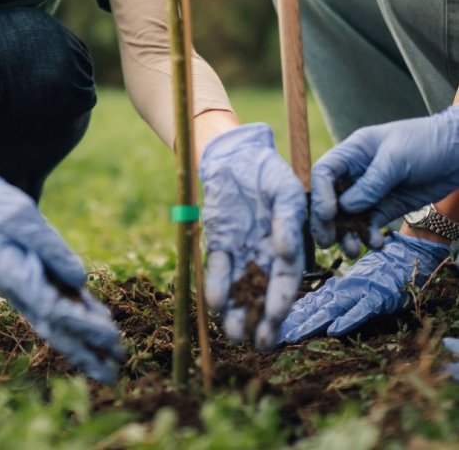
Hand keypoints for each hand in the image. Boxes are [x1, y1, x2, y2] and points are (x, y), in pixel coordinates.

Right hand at [0, 153, 123, 382]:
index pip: (52, 310)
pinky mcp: (33, 278)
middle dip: (84, 351)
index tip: (109, 336)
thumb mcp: (23, 219)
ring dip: (85, 340)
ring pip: (59, 321)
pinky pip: (60, 300)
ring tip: (113, 357)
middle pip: (56, 328)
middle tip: (113, 372)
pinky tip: (102, 321)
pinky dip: (81, 312)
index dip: (83, 326)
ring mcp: (26, 287)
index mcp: (13, 277)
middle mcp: (20, 290)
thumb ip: (51, 249)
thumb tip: (80, 280)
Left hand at [200, 124, 305, 348]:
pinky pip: (218, 269)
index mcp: (287, 245)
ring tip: (234, 335)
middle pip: (263, 292)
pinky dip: (216, 285)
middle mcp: (264, 254)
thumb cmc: (268, 173)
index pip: (286, 279)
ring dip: (237, 311)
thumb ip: (288, 221)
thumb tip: (285, 251)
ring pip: (239, 287)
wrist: (236, 158)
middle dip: (261, 319)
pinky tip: (215, 303)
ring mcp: (241, 251)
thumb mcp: (285, 192)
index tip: (277, 319)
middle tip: (258, 344)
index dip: (282, 300)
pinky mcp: (219, 244)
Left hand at [279, 232, 448, 342]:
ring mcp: (357, 294)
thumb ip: (327, 298)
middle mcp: (339, 290)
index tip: (264, 328)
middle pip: (310, 308)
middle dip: (289, 323)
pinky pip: (360, 310)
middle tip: (268, 336)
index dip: (284, 316)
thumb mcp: (347, 286)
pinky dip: (348, 320)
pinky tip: (333, 330)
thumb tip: (302, 311)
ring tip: (292, 336)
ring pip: (329, 310)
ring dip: (310, 324)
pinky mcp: (377, 297)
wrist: (404, 257)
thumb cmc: (375, 273)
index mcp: (331, 289)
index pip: (304, 305)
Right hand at [311, 106, 458, 255]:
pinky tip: (376, 243)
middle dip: (326, 222)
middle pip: (329, 200)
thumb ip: (370, 183)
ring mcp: (368, 193)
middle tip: (326, 242)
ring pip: (346, 218)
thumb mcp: (397, 158)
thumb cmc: (427, 143)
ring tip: (352, 250)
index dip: (320, 194)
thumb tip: (345, 207)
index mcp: (351, 154)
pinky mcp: (384, 208)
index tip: (328, 214)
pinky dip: (369, 237)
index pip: (323, 173)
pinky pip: (369, 226)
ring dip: (346, 235)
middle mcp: (354, 175)